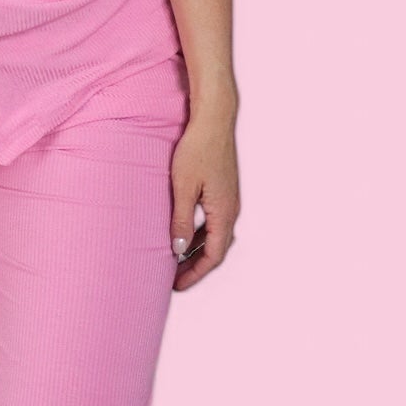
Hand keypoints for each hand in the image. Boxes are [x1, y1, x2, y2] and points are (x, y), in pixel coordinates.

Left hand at [168, 103, 240, 290]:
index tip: (177, 285)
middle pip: (216, 249)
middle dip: (195, 266)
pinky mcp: (224, 190)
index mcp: (224, 213)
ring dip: (197, 250)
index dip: (195, 274)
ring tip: (175, 259)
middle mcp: (231, 209)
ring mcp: (229, 199)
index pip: (213, 256)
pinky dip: (200, 233)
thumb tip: (178, 249)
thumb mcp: (183, 187)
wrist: (214, 120)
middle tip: (174, 278)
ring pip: (215, 235)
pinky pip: (214, 221)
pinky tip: (183, 232)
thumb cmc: (197, 149)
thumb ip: (181, 220)